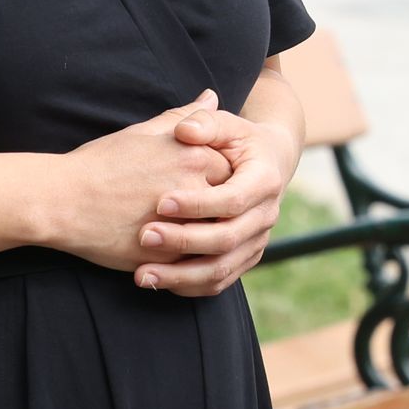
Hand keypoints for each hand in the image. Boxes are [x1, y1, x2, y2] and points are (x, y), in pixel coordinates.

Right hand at [37, 93, 240, 286]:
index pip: (234, 169)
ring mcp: (182, 224)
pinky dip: (190, 259)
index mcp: (194, 156)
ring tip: (187, 231)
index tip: (209, 182)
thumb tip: (212, 97)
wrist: (59, 200)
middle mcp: (194, 188)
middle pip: (230, 203)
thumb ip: (184, 117)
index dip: (223, 177)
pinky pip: (193, 261)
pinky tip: (174, 251)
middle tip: (202, 210)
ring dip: (208, 235)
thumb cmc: (100, 163)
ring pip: (215, 236)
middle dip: (220, 208)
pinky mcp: (165, 256)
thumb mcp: (144, 132)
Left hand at [134, 96, 299, 296]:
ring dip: (180, 275)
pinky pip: (219, 282)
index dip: (198, 204)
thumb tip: (185, 129)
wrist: (268, 162)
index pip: (233, 199)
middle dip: (183, 241)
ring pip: (222, 268)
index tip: (160, 202)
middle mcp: (266, 215)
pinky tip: (155, 282)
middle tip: (144, 237)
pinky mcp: (245, 257)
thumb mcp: (226, 124)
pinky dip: (187, 286)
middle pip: (227, 239)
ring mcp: (257, 240)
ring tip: (140, 274)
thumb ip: (204, 122)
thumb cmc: (238, 140)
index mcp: (265, 180)